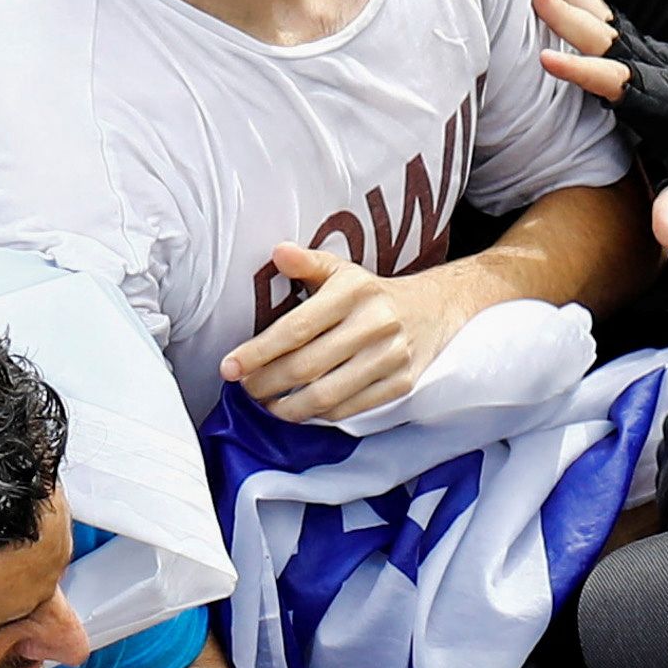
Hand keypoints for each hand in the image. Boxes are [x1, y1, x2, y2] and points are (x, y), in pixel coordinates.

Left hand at [221, 244, 479, 424]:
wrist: (436, 308)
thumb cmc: (373, 293)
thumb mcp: (343, 271)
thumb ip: (308, 263)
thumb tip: (277, 252)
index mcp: (354, 291)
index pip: (295, 328)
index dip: (258, 352)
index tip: (230, 367)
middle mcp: (375, 323)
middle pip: (306, 366)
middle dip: (266, 383)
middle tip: (245, 388)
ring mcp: (391, 356)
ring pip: (327, 395)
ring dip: (288, 407)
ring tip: (268, 404)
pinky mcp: (402, 383)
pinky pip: (351, 408)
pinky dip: (320, 414)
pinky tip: (301, 409)